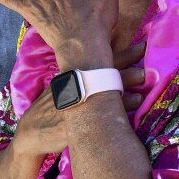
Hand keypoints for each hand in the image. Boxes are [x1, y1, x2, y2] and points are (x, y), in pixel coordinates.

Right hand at [12, 42, 146, 159]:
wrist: (31, 131)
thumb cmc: (51, 106)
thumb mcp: (62, 84)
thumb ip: (82, 74)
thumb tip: (105, 63)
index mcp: (76, 74)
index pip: (102, 60)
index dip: (123, 54)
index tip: (143, 46)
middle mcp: (75, 86)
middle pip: (104, 76)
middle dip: (127, 71)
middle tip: (147, 68)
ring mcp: (74, 105)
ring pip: (102, 96)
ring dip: (124, 92)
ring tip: (142, 90)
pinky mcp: (71, 125)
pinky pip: (95, 119)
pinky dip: (113, 115)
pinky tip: (128, 115)